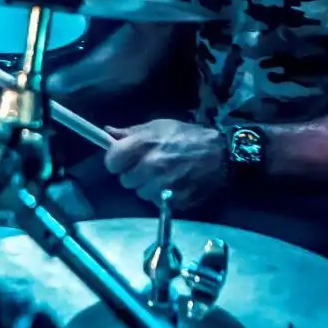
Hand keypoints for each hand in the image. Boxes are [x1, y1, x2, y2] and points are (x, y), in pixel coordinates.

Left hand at [103, 119, 225, 206]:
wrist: (221, 152)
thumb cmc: (187, 136)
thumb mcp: (159, 126)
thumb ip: (131, 132)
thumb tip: (107, 133)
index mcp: (145, 144)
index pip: (112, 162)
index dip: (116, 161)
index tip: (124, 159)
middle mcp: (151, 166)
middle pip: (125, 181)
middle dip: (134, 174)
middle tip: (147, 166)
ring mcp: (164, 185)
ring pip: (141, 193)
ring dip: (148, 187)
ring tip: (163, 175)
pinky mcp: (175, 200)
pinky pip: (158, 202)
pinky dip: (163, 196)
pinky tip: (174, 184)